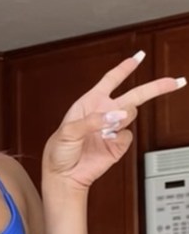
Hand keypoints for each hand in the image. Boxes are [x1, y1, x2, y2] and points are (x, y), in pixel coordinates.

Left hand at [42, 51, 186, 192]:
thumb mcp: (68, 130)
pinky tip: (105, 142)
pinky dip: (117, 138)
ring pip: (131, 114)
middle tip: (175, 82)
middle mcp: (104, 113)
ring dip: (120, 118)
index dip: (125, 68)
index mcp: (90, 102)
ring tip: (102, 131)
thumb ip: (93, 120)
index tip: (139, 57)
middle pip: (135, 95)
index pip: (111, 80)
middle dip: (155, 87)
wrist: (63, 176)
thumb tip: (116, 116)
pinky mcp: (118, 146)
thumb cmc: (59, 151)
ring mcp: (113, 130)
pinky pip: (127, 136)